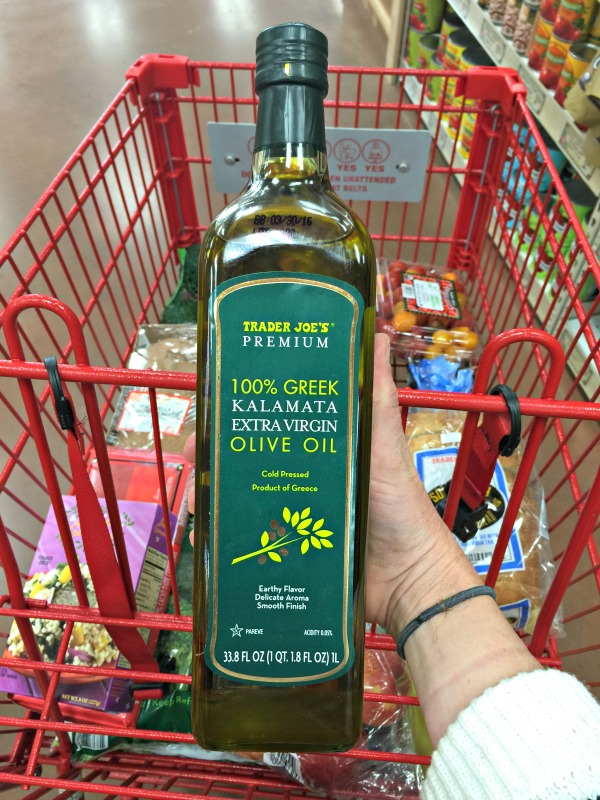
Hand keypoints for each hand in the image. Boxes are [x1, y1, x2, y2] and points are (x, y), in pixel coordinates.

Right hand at [184, 333, 471, 632]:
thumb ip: (377, 397)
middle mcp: (304, 472)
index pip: (276, 416)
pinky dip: (225, 528)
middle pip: (249, 454)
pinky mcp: (286, 545)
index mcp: (323, 443)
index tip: (217, 400)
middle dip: (216, 450)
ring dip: (213, 489)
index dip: (244, 406)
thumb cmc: (400, 507)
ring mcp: (293, 509)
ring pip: (242, 493)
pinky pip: (249, 532)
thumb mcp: (385, 445)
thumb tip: (380, 336)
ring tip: (196, 492)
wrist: (406, 579)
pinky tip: (206, 527)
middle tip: (194, 451)